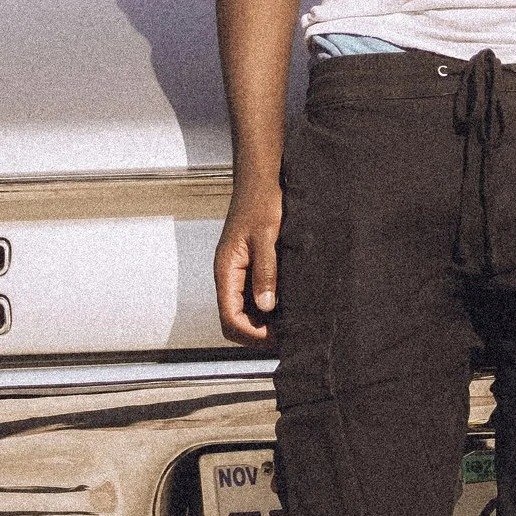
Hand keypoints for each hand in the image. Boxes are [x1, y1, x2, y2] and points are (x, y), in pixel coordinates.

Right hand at [214, 185, 281, 346]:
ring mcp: (237, 272)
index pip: (230, 318)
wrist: (260, 179)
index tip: (277, 336)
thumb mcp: (267, 237)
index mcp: (226, 269)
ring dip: (261, 322)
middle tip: (286, 335)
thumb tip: (265, 307)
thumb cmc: (262, 201)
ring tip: (289, 323)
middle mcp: (228, 275)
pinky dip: (266, 308)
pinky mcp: (248, 267)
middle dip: (256, 334)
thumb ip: (265, 272)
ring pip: (243, 311)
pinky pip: (251, 297)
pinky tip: (286, 305)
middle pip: (233, 320)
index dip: (252, 334)